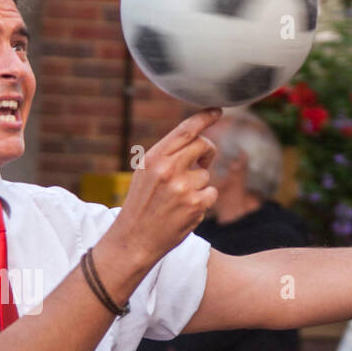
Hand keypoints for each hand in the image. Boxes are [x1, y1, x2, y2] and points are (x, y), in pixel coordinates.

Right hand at [107, 108, 221, 268]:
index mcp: (153, 158)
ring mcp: (183, 188)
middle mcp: (168, 169)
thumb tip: (198, 140)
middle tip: (201, 161)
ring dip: (199, 185)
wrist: (134, 240)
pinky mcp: (195, 205)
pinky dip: (203, 201)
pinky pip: (211, 193)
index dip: (204, 118)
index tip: (217, 110)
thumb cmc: (141, 205)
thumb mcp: (145, 174)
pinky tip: (186, 210)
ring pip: (206, 174)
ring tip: (178, 199)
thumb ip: (167, 156)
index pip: (185, 130)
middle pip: (202, 145)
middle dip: (206, 151)